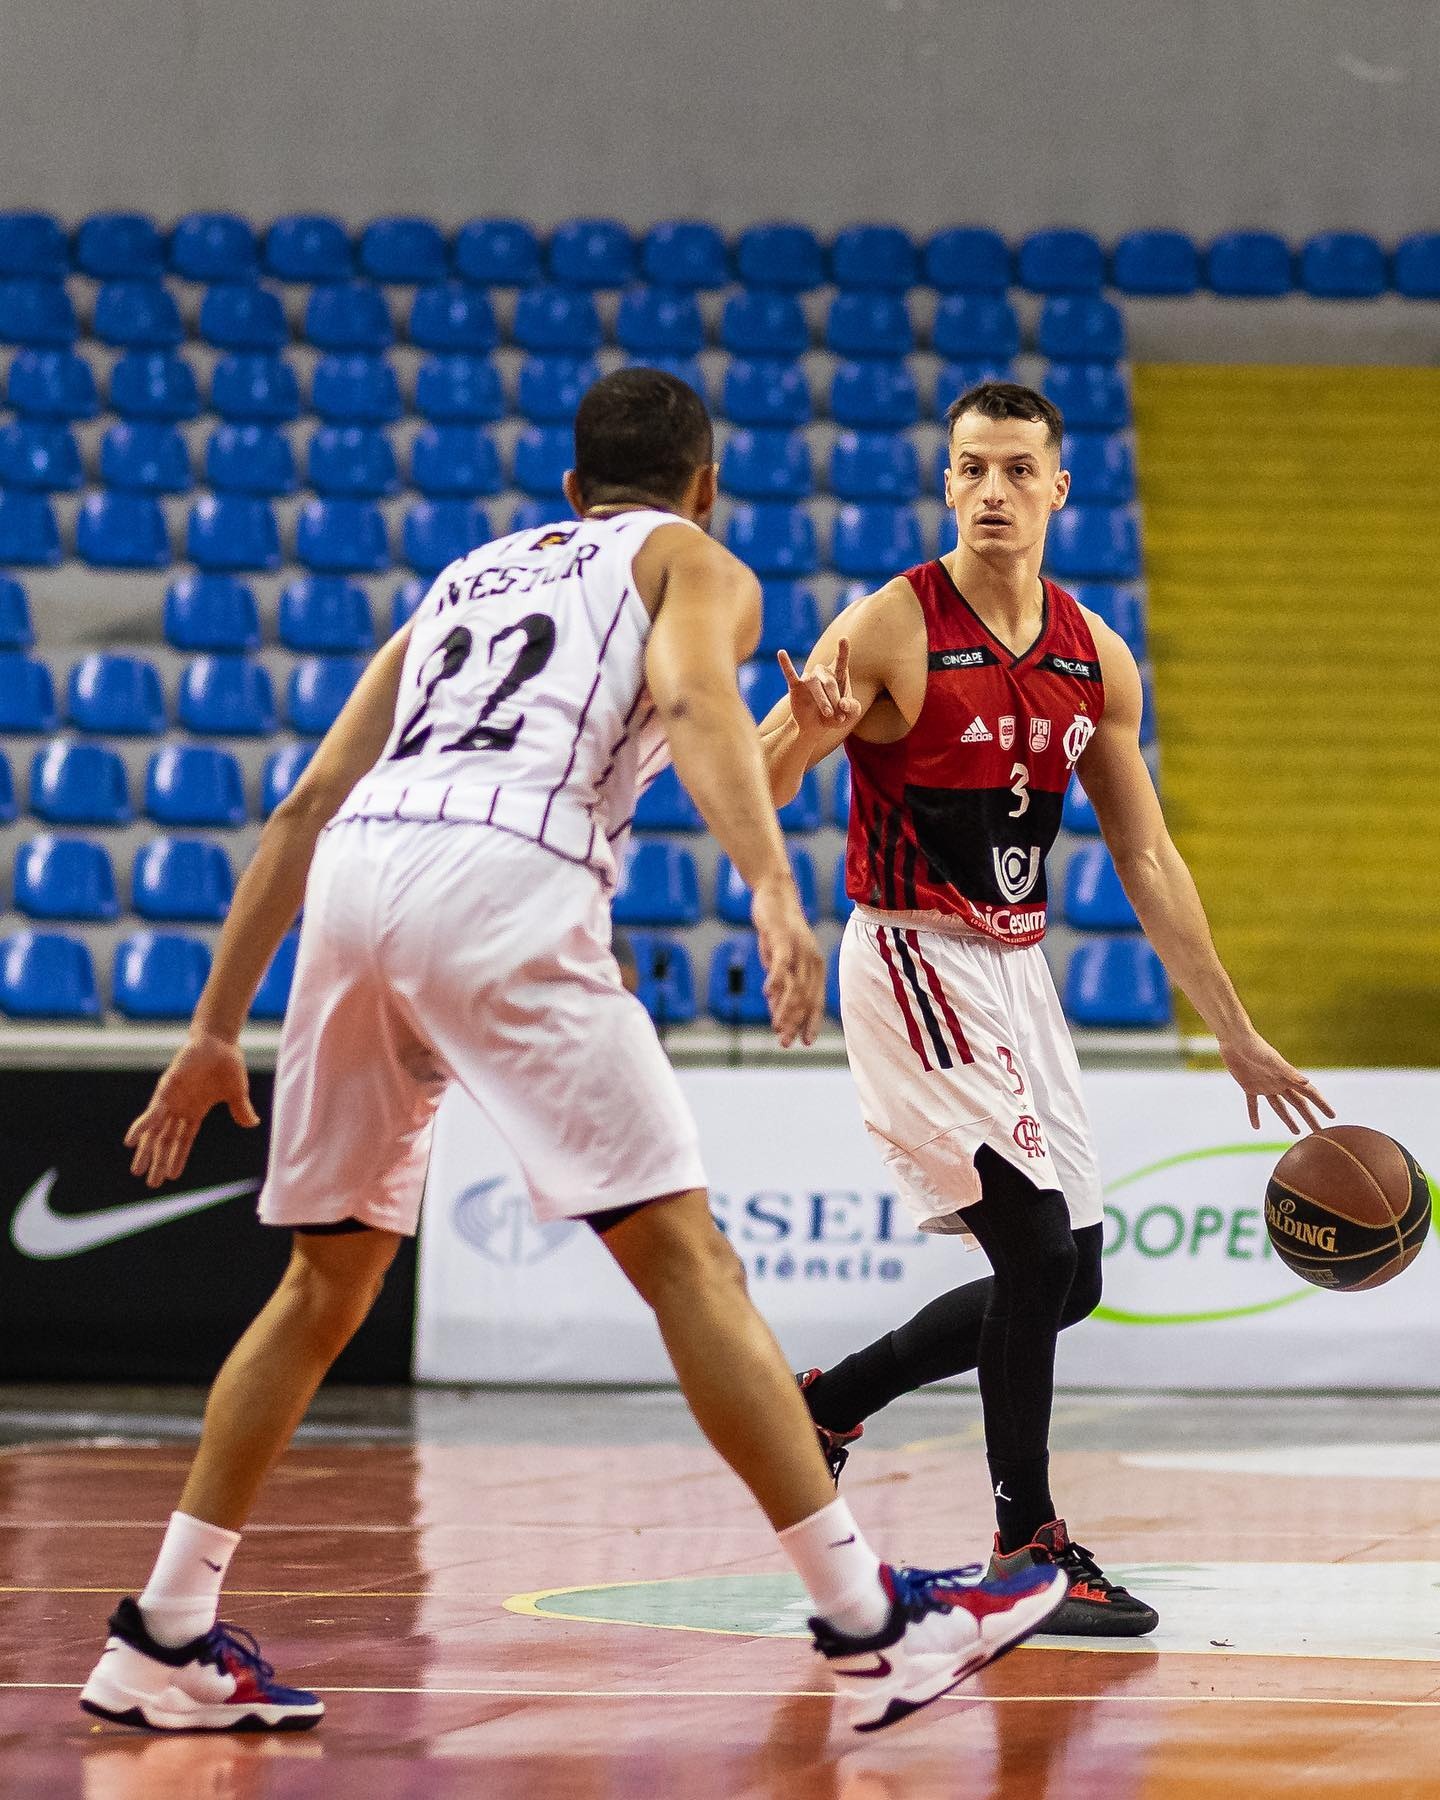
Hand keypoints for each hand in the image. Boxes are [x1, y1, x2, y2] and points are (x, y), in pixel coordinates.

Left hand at [124, 1032, 260, 1187]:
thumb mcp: (237, 1093)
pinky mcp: (166, 1090)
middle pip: (167, 1141)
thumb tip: (252, 1124)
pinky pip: (152, 1113)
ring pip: (155, 1132)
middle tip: (151, 1184)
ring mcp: (171, 1100)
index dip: (178, 1158)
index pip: (184, 1140)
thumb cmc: (228, 1063)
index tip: (172, 1177)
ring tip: (138, 1171)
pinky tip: (131, 1142)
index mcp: (195, 1111)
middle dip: (159, 1161)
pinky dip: (141, 1127)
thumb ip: (241, 1110)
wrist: (219, 1041)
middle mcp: (180, 1109)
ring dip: (146, 1151)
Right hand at [751, 878, 825, 1047]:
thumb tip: (776, 1008)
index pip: (816, 1000)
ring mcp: (799, 950)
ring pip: (794, 986)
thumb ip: (780, 983)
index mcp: (815, 966)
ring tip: (777, 1028)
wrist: (776, 894)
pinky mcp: (783, 939)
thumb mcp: (779, 960)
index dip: (811, 1021)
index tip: (805, 1042)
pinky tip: (767, 995)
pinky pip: (781, 964)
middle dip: (796, 1023)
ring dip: (785, 1010)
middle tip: (784, 1043)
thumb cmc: (778, 930)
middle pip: (806, 998)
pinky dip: (775, 980)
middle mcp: (811, 960)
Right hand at [777, 638, 862, 741]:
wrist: (817, 727)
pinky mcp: (795, 687)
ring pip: (813, 684)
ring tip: (828, 714)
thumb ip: (853, 708)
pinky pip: (790, 674)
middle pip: (829, 681)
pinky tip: (781, 652)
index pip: (841, 661)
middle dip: (835, 699)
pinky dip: (785, 663)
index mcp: (838, 674)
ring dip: (822, 700)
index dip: (842, 650)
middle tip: (839, 716)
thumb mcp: (852, 714)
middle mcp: (823, 673)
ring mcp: (809, 679)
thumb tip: (842, 703)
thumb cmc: (837, 716)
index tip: (843, 638)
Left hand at [1218, 1029, 1334, 1133]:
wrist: (1235, 1039)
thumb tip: (1307, 1082)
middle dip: (1309, 1117)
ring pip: (1279, 1106)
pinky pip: (1253, 1104)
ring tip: (1297, 1132)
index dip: (1321, 1104)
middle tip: (1319, 1132)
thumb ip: (1289, 1072)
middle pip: (1298, 1103)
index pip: (1309, 1093)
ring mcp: (1264, 1085)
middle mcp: (1279, 1082)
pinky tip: (1256, 1127)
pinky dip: (1254, 1114)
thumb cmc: (1255, 1047)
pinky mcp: (1249, 1086)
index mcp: (1288, 1077)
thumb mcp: (1272, 1061)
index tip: (1332, 1116)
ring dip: (1287, 1119)